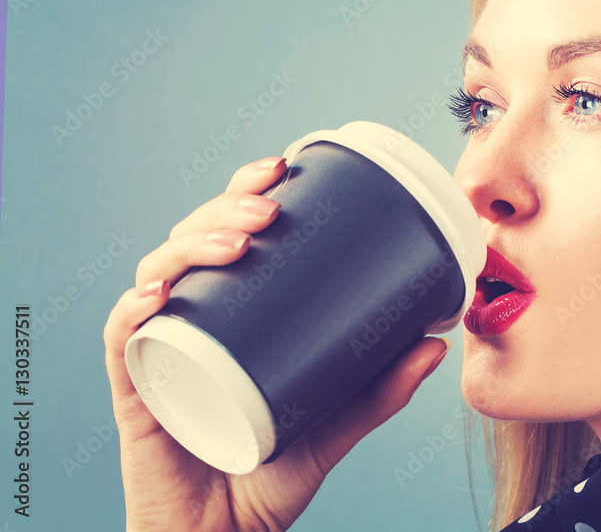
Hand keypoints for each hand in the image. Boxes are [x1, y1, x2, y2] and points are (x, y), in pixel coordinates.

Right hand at [103, 156, 450, 530]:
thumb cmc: (268, 477)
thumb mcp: (333, 424)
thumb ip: (378, 391)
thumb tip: (435, 343)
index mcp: (232, 316)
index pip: (230, 238)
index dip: (245, 193)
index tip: (282, 167)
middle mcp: (193, 321)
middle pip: (193, 242)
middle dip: (225, 210)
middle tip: (268, 208)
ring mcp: (162, 350)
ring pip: (158, 274)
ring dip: (192, 245)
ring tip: (239, 241)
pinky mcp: (137, 389)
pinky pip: (122, 340)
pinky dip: (133, 310)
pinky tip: (157, 294)